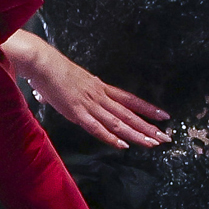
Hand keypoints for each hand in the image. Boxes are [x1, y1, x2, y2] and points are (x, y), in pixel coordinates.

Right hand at [20, 40, 168, 146]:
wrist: (43, 63)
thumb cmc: (52, 70)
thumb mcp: (71, 82)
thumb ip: (73, 94)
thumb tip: (61, 99)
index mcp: (100, 88)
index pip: (130, 100)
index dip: (148, 109)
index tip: (164, 116)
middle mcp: (100, 96)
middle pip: (129, 114)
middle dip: (148, 127)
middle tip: (165, 138)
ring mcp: (90, 105)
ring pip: (118, 122)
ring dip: (136, 134)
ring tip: (152, 143)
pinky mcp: (77, 112)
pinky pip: (97, 128)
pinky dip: (110, 137)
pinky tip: (123, 146)